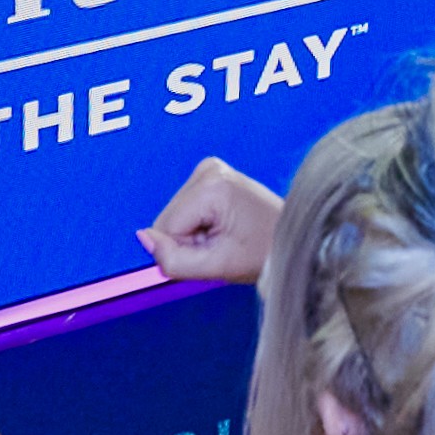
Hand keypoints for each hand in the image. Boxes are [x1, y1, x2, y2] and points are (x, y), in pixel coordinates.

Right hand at [139, 155, 284, 283]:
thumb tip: (143, 239)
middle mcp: (208, 169)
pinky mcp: (211, 174)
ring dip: (194, 233)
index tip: (214, 250)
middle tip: (222, 244)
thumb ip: (174, 260)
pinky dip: (199, 223)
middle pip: (168, 219)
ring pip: (175, 215)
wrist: (291, 239)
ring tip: (226, 235)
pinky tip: (223, 224)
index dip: (184, 249)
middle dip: (189, 240)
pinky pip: (185, 208)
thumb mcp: (217, 266)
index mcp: (211, 186)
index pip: (165, 228)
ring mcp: (210, 169)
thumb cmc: (263, 252)